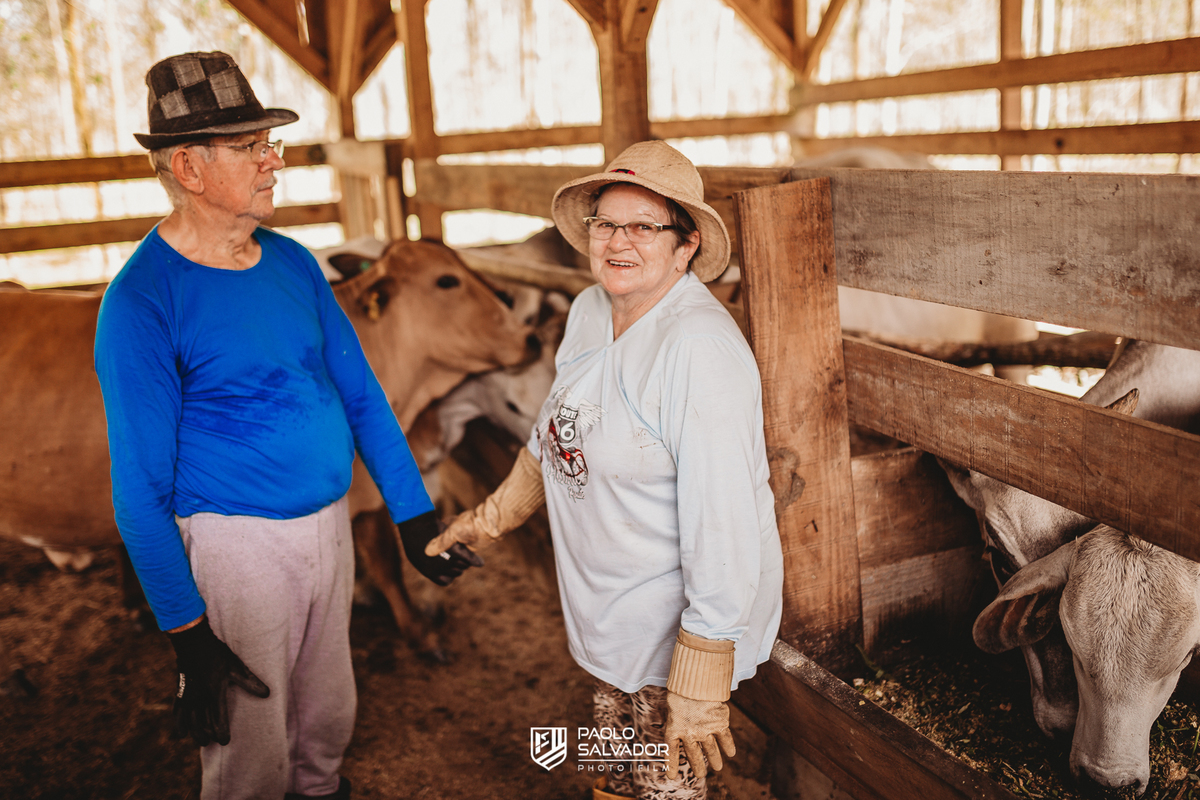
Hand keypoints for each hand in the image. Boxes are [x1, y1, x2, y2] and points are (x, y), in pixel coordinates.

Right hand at [166, 617, 269, 746]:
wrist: (193, 642)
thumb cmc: (217, 654)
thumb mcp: (236, 666)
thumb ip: (250, 682)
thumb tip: (268, 694)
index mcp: (214, 693)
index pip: (218, 719)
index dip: (222, 732)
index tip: (225, 741)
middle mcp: (199, 699)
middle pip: (202, 724)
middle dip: (207, 735)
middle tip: (212, 741)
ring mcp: (187, 697)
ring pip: (189, 722)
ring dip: (195, 733)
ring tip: (201, 741)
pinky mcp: (179, 692)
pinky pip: (177, 713)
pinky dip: (179, 724)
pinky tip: (180, 732)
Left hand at [398, 510, 483, 585]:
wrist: (414, 527)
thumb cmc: (414, 538)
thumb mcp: (417, 555)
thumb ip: (428, 563)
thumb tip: (434, 568)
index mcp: (429, 573)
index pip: (446, 581)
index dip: (450, 575)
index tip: (450, 569)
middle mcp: (439, 570)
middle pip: (458, 572)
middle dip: (459, 565)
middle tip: (458, 555)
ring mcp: (447, 561)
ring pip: (464, 565)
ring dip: (467, 560)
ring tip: (466, 552)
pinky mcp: (453, 550)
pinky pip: (467, 558)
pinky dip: (474, 560)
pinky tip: (479, 562)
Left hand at [664, 692, 735, 777]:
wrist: (695, 681)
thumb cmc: (680, 690)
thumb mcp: (671, 706)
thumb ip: (675, 720)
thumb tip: (677, 728)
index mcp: (673, 729)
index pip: (671, 752)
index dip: (671, 765)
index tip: (671, 777)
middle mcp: (689, 734)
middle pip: (694, 756)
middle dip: (698, 767)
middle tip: (701, 774)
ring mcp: (705, 731)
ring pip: (711, 751)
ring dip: (715, 760)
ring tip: (718, 767)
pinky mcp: (719, 724)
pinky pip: (725, 740)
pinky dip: (729, 747)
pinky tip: (731, 753)